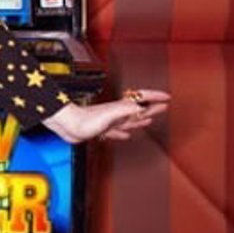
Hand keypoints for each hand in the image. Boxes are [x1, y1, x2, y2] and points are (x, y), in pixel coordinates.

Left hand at [42, 88, 169, 143]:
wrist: (67, 125)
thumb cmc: (83, 120)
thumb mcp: (110, 114)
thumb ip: (126, 109)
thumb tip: (143, 106)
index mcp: (119, 108)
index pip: (141, 100)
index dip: (154, 98)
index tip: (166, 97)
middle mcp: (115, 114)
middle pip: (137, 110)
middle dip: (151, 107)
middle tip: (163, 106)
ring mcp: (108, 122)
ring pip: (128, 121)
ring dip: (140, 120)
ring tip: (149, 119)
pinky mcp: (100, 130)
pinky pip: (116, 132)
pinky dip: (123, 134)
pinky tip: (125, 135)